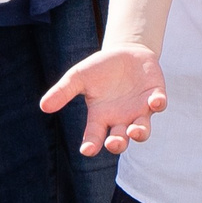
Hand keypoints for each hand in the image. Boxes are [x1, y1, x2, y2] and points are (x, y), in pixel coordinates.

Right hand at [40, 42, 168, 155]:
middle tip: (113, 143)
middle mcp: (121, 119)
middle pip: (120, 139)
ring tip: (134, 131)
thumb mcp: (78, 77)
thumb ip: (63, 92)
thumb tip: (43, 106)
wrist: (125, 52)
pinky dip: (157, 104)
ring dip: (139, 132)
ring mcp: (139, 109)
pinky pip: (158, 104)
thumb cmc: (100, 68)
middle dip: (117, 143)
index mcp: (101, 117)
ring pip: (142, 129)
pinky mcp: (155, 96)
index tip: (87, 150)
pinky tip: (154, 102)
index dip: (91, 145)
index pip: (95, 137)